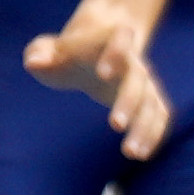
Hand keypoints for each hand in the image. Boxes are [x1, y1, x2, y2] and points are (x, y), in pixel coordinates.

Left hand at [28, 0, 172, 162]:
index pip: (120, 40)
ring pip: (151, 102)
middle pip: (137, 79)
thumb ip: (40, 53)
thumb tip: (34, 64)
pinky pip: (159, 116)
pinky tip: (141, 154)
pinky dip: (154, 135)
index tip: (103, 74)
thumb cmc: (68, 53)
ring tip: (131, 153)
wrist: (98, 50)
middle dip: (129, 102)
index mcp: (111, 40)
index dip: (115, 54)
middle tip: (115, 125)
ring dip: (145, 127)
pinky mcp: (149, 100)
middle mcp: (133, 61)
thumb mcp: (49, 49)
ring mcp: (144, 82)